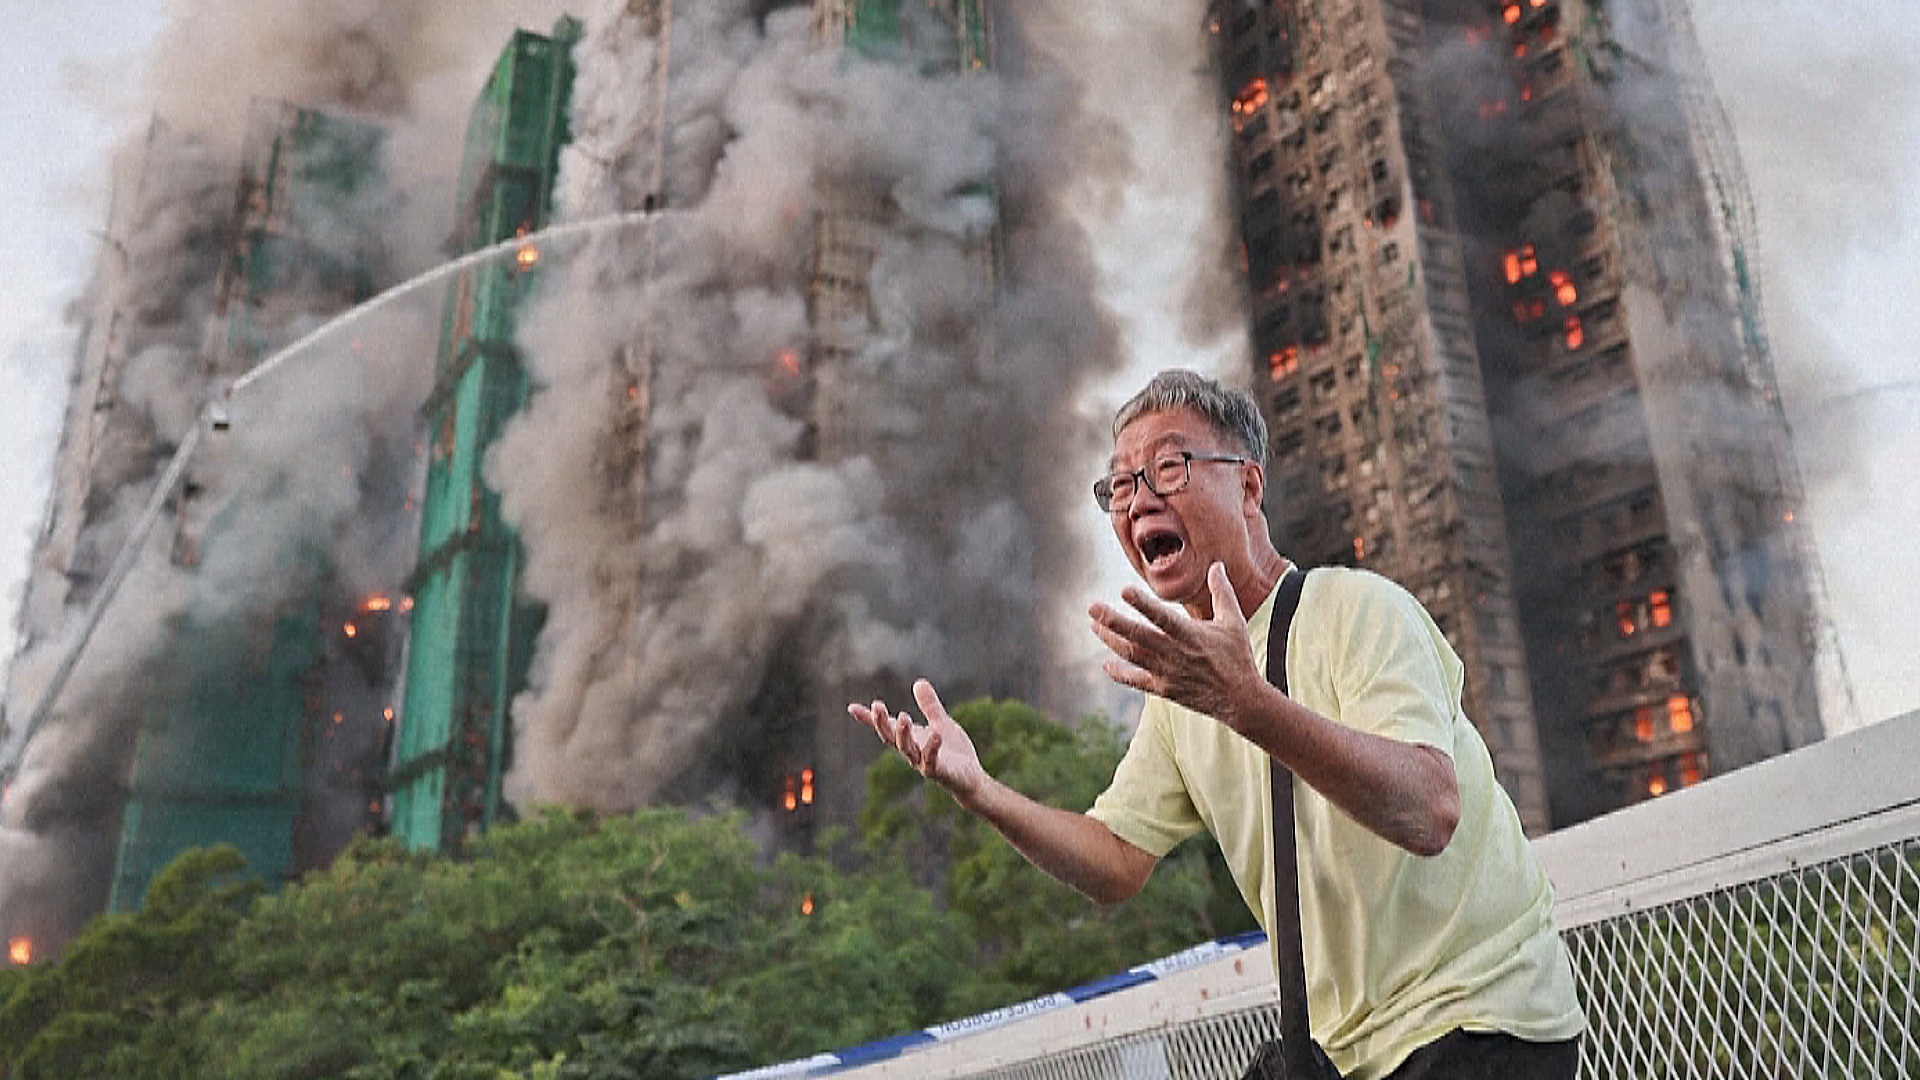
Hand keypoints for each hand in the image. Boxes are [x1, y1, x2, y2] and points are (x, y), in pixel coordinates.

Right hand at [848, 679, 986, 800]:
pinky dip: (931, 748)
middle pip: (891, 738)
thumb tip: (918, 682)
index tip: (851, 708)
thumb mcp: (941, 723)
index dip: (868, 719)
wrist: (971, 778)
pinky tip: (935, 734)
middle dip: (882, 723)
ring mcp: (923, 763)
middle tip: (876, 706)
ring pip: (907, 749)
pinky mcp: (939, 772)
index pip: (886, 728)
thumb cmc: (953, 752)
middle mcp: (912, 752)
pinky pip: (931, 761)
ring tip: (903, 716)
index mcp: (910, 739)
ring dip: (903, 734)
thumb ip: (929, 706)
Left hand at [1089, 562, 1265, 728]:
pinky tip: (1106, 664)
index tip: (1124, 590)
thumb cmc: (1237, 656)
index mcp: (1191, 635)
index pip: (1163, 618)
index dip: (1143, 605)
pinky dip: (1119, 674)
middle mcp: (1175, 654)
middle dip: (1113, 622)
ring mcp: (1167, 673)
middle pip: (1138, 637)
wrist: (1240, 699)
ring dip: (1110, 640)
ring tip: (1093, 625)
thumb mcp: (1234, 621)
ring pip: (1132, 656)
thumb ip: (1222, 591)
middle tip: (1092, 607)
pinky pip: (1136, 681)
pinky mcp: (1164, 689)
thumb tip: (1216, 564)